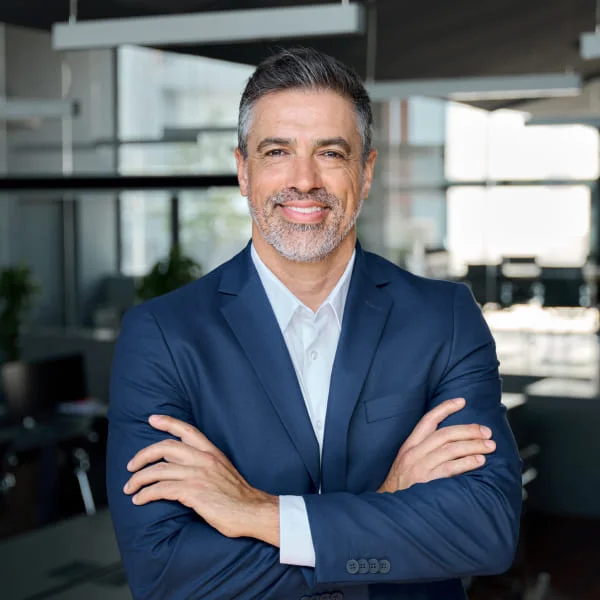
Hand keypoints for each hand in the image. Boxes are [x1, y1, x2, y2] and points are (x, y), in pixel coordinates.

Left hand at [123, 415, 278, 545]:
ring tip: (130, 487)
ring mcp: (198, 475)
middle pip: (165, 447)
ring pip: (158, 470)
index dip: (168, 422)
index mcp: (211, 452)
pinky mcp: (193, 492)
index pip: (187, 430)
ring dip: (139, 479)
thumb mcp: (223, 470)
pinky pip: (161, 489)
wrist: (252, 511)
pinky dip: (146, 494)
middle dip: (143, 455)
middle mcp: (204, 459)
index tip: (152, 419)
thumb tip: (180, 464)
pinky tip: (140, 499)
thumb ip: (204, 463)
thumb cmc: (237, 496)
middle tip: (131, 465)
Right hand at [378, 397, 495, 492]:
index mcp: (409, 445)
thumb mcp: (406, 462)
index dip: (445, 408)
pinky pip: (450, 468)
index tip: (461, 401)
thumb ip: (424, 450)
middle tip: (486, 431)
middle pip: (445, 434)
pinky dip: (467, 463)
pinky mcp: (427, 481)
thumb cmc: (401, 486)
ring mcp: (420, 466)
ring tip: (489, 446)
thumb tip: (450, 441)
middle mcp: (414, 453)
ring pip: (450, 449)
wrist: (389, 508)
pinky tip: (480, 461)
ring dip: (473, 446)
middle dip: (468, 430)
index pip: (428, 420)